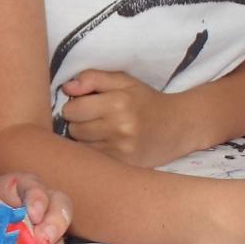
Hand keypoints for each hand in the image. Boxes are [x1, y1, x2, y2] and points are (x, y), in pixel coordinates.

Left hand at [59, 69, 197, 167]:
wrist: (178, 126)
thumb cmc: (145, 101)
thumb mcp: (123, 81)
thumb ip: (93, 78)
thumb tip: (67, 87)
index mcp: (118, 103)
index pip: (73, 109)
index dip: (74, 105)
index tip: (84, 105)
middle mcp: (120, 128)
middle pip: (74, 130)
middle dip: (78, 123)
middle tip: (93, 119)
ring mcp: (122, 150)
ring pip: (81, 147)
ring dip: (85, 140)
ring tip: (100, 132)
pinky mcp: (124, 165)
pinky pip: (94, 160)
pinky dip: (95, 152)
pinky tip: (107, 144)